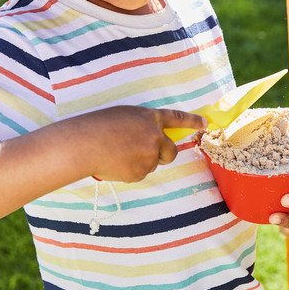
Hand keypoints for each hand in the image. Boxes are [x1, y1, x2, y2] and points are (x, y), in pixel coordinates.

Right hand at [81, 106, 207, 182]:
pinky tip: (114, 163)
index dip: (192, 121)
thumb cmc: (98, 126)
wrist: (84, 144)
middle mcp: (155, 136)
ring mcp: (149, 156)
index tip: (205, 123)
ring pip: (151, 163)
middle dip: (164, 153)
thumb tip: (150, 140)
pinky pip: (139, 173)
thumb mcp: (124, 116)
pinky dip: (129, 171)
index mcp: (150, 118)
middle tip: (147, 152)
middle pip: (171, 150)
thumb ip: (142, 125)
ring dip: (140, 161)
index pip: (177, 118)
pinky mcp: (141, 172)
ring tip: (117, 154)